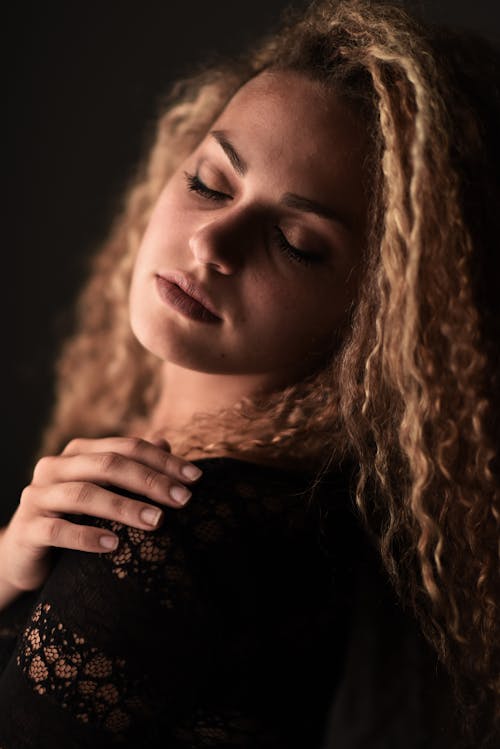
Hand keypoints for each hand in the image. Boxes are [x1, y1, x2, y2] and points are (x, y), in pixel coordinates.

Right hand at [0, 436, 202, 596]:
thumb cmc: (74, 518)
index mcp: (78, 453)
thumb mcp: (104, 491)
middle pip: (108, 465)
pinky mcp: (27, 528)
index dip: (163, 461)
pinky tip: (114, 546)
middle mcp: (54, 467)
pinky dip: (87, 536)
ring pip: (84, 494)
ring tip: (158, 522)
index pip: (127, 447)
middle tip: (184, 500)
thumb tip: (165, 441)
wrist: (26, 555)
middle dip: (151, 481)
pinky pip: (58, 530)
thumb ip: (131, 466)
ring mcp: (37, 496)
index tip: (196, 478)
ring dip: (125, 507)